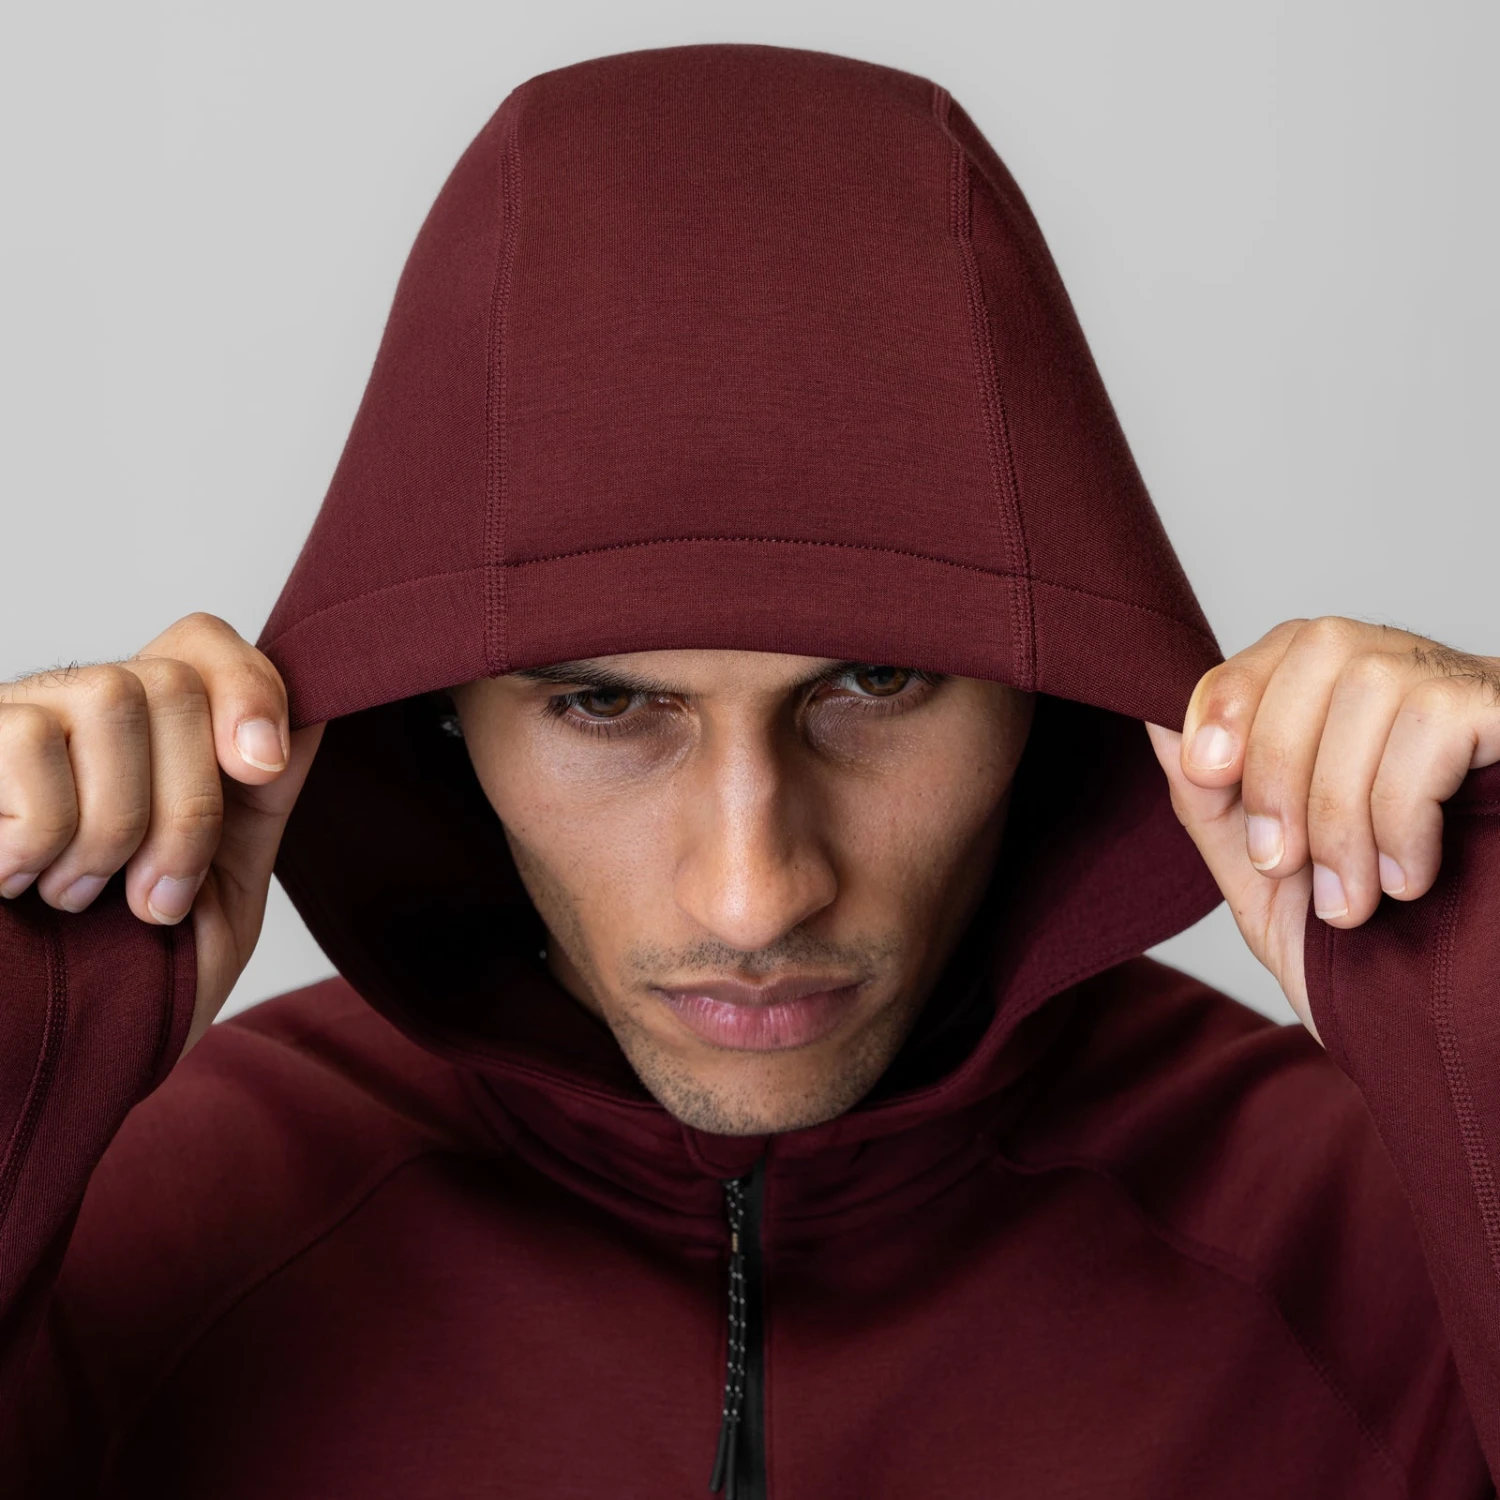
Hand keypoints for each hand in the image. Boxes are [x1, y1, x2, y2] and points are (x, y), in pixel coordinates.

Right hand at [0, 614, 322, 1053]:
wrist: (40, 1062)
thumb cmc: (129, 978)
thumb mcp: (220, 892)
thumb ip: (260, 804)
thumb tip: (311, 713)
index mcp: (153, 739)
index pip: (203, 642)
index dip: (248, 688)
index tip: (261, 771)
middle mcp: (80, 712)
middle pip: (172, 683)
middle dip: (189, 808)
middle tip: (155, 899)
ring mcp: (15, 724)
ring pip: (109, 699)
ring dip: (115, 826)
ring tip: (78, 897)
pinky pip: (26, 744)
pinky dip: (39, 835)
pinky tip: (14, 882)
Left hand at [1145, 617, 1499, 1043]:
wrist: (1471, 1025)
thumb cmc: (1376, 949)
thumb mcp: (1267, 879)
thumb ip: (1210, 804)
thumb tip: (1155, 722)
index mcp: (1352, 703)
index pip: (1280, 645)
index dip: (1229, 699)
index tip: (1209, 777)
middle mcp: (1418, 676)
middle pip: (1320, 648)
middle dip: (1276, 764)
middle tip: (1282, 865)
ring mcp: (1472, 692)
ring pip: (1372, 685)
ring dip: (1338, 807)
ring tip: (1348, 901)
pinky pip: (1436, 722)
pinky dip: (1400, 811)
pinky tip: (1408, 879)